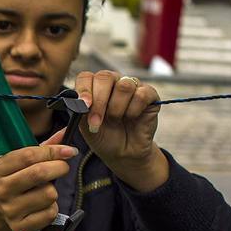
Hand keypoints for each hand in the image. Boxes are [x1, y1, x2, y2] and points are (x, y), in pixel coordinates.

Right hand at [0, 129, 76, 230]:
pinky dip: (52, 208)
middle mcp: (2, 189)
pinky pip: (49, 214)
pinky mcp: (19, 226)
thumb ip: (42, 147)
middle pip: (39, 173)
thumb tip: (66, 133)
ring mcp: (10, 209)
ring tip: (45, 190)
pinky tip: (43, 205)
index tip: (70, 150)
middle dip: (59, 167)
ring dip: (53, 190)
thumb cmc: (11, 179)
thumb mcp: (17, 161)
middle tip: (62, 167)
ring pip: (49, 194)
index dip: (53, 151)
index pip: (29, 155)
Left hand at [74, 70, 168, 191]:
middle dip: (99, 101)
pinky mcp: (150, 94)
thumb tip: (80, 99)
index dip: (84, 89)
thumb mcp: (85, 126)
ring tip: (115, 120)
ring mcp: (132, 87)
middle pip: (105, 77)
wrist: (123, 153)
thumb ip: (82, 110)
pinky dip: (133, 110)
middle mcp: (113, 83)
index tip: (84, 106)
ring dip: (116, 108)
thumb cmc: (103, 137)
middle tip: (97, 121)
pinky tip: (132, 118)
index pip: (86, 77)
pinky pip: (141, 94)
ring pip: (124, 86)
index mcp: (94, 87)